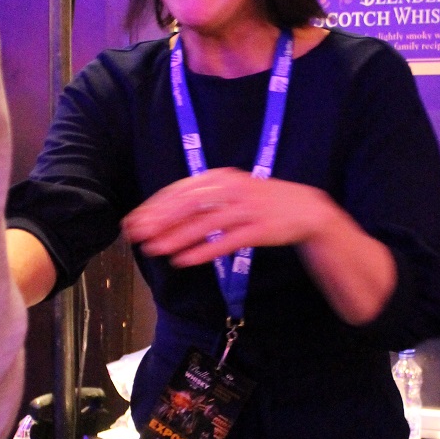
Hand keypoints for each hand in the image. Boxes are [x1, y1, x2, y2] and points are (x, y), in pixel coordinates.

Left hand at [121, 168, 335, 266]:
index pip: (180, 191)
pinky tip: (184, 261)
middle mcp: (232, 189)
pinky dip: (203, 251)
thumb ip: (203, 198)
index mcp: (221, 178)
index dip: (155, 206)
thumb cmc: (261, 202)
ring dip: (176, 237)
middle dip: (159, 221)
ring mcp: (247, 209)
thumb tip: (165, 212)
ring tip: (155, 250)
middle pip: (188, 205)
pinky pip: (226, 242)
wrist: (305, 208)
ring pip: (205, 224)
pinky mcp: (260, 229)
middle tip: (136, 235)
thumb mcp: (231, 191)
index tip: (134, 220)